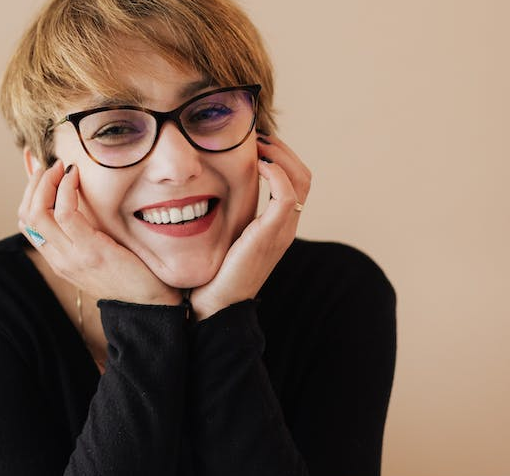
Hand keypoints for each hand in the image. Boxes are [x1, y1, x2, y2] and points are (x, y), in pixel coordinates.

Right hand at [18, 161, 181, 305]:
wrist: (151, 302)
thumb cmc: (131, 272)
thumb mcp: (99, 250)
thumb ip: (85, 230)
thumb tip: (78, 200)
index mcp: (58, 260)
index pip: (27, 223)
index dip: (28, 192)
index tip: (41, 170)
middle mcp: (59, 260)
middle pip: (26, 215)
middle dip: (33, 183)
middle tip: (50, 165)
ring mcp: (72, 257)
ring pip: (38, 213)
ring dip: (46, 182)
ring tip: (61, 167)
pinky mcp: (90, 251)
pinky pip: (66, 214)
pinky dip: (66, 189)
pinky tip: (75, 176)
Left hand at [188, 134, 311, 319]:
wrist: (214, 306)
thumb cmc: (212, 273)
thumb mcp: (222, 236)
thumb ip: (226, 214)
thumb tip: (205, 188)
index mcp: (277, 226)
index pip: (295, 179)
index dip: (280, 155)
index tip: (254, 140)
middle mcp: (285, 227)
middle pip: (304, 175)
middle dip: (282, 149)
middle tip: (256, 135)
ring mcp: (282, 231)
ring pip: (301, 180)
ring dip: (280, 154)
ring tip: (256, 143)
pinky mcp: (271, 236)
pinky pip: (287, 195)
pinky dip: (276, 173)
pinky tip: (256, 164)